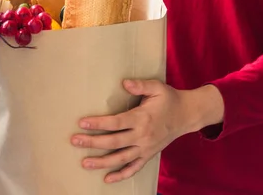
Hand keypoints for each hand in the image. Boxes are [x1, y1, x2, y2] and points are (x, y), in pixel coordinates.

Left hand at [71, 80, 223, 183]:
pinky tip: (107, 179)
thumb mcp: (157, 87)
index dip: (98, 124)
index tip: (82, 123)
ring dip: (102, 162)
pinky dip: (121, 175)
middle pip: (114, 142)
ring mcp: (145, 148)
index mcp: (141, 118)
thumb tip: (124, 83)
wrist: (187, 115)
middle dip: (93, 143)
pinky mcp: (148, 155)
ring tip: (84, 163)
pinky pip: (134, 168)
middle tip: (75, 141)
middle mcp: (142, 136)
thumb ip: (140, 85)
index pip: (115, 123)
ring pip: (121, 159)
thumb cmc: (169, 99)